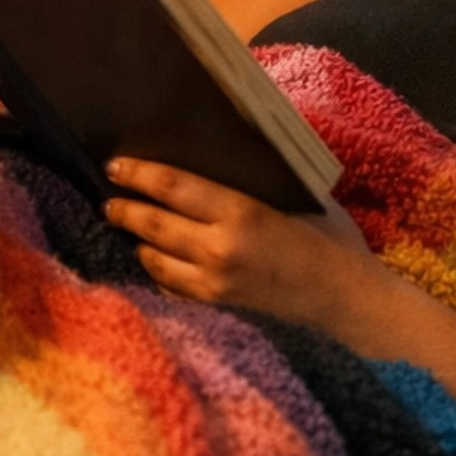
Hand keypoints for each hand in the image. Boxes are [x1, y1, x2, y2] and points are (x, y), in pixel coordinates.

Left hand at [102, 156, 384, 336]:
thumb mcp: (299, 196)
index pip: (173, 188)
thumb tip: (228, 151)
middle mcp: (219, 250)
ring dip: (137, 241)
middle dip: (125, 209)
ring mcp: (214, 283)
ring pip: (154, 259)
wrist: (346, 299)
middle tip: (109, 196)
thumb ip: (260, 180)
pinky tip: (154, 259)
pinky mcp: (217, 305)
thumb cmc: (331, 239)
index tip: (116, 164)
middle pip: (153, 224)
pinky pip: (170, 287)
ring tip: (126, 225)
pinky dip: (156, 271)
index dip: (139, 174)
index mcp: (241, 214)